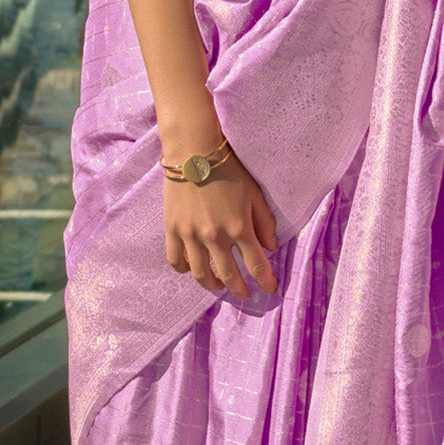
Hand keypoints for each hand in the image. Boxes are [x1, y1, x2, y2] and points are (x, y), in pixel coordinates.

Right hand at [164, 152, 277, 300]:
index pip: (256, 265)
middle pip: (230, 276)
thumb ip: (265, 223)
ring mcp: (191, 235)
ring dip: (213, 285)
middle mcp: (215, 236)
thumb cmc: (228, 169)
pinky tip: (193, 268)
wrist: (193, 150)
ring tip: (219, 286)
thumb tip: (270, 248)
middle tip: (244, 294)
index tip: (270, 289)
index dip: (266, 281)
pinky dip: (185, 269)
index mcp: (239, 228)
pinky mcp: (173, 229)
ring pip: (202, 274)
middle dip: (239, 290)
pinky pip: (177, 260)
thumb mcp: (254, 194)